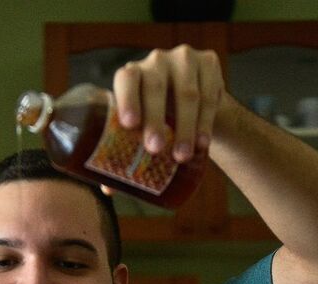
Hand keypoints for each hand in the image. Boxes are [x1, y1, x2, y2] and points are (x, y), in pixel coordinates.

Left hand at [112, 44, 225, 162]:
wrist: (197, 100)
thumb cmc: (159, 117)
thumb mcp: (142, 127)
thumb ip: (126, 152)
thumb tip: (108, 189)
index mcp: (131, 74)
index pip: (127, 79)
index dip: (127, 99)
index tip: (129, 125)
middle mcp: (155, 61)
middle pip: (155, 87)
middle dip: (155, 120)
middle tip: (155, 148)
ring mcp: (184, 58)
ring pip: (186, 93)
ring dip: (185, 127)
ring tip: (182, 156)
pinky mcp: (209, 62)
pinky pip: (209, 94)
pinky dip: (206, 122)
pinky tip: (202, 143)